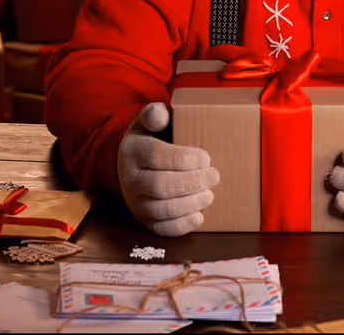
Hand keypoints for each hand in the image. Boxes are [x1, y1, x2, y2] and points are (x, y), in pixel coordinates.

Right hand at [118, 102, 219, 236]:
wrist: (129, 165)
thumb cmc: (148, 141)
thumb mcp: (148, 123)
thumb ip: (155, 115)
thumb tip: (161, 113)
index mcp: (134, 152)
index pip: (156, 156)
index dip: (184, 159)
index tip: (205, 157)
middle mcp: (132, 180)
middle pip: (161, 186)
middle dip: (192, 182)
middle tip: (214, 176)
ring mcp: (136, 203)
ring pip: (162, 209)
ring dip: (191, 203)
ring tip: (209, 194)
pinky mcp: (144, 221)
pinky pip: (162, 229)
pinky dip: (182, 225)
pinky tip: (198, 215)